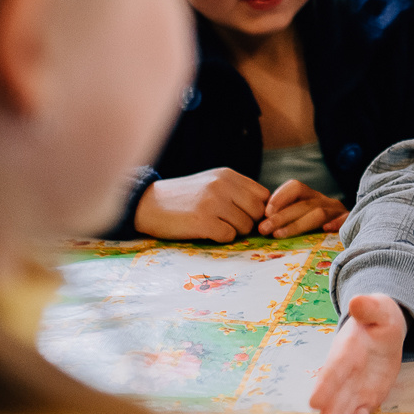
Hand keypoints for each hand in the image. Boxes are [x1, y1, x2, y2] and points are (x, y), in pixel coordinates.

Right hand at [133, 168, 270, 242]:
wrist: (148, 204)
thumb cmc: (183, 197)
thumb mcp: (211, 183)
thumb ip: (236, 191)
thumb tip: (265, 211)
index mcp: (227, 175)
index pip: (263, 195)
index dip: (259, 210)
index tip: (246, 217)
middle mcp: (223, 186)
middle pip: (258, 212)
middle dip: (249, 223)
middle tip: (230, 225)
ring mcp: (213, 203)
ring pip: (245, 226)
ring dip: (234, 231)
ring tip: (214, 225)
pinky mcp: (203, 221)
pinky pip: (229, 236)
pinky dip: (221, 238)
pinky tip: (206, 231)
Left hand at [262, 178, 347, 237]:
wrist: (356, 231)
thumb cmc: (315, 229)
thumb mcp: (299, 219)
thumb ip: (282, 219)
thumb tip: (256, 226)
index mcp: (310, 197)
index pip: (296, 187)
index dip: (280, 197)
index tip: (265, 212)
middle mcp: (324, 201)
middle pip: (303, 204)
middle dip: (280, 216)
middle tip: (263, 229)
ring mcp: (338, 212)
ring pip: (318, 213)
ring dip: (297, 224)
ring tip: (279, 235)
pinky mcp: (351, 223)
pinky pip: (345, 220)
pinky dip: (336, 223)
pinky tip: (326, 229)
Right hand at [310, 293, 405, 413]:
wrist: (383, 327)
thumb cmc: (377, 317)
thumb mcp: (377, 309)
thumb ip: (369, 308)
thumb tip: (358, 300)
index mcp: (346, 351)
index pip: (334, 370)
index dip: (326, 386)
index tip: (315, 402)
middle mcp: (345, 374)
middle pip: (334, 398)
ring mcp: (355, 388)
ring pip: (343, 410)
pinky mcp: (367, 398)